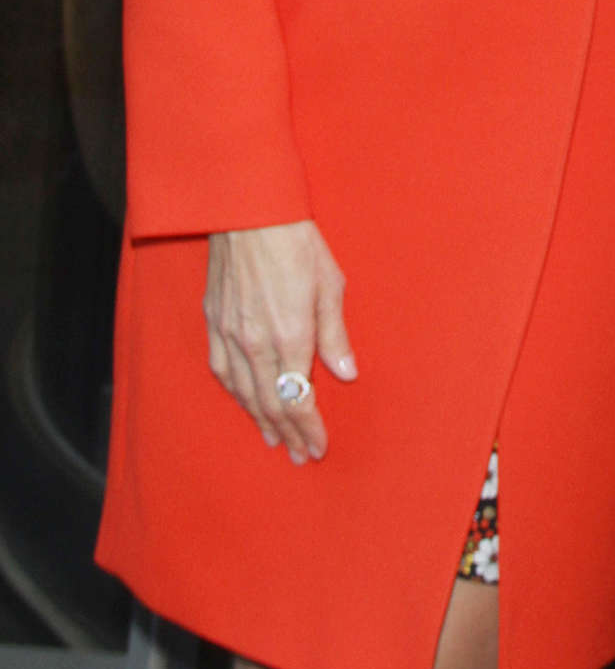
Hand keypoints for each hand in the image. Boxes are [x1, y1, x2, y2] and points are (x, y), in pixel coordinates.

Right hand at [204, 220, 356, 462]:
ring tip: (274, 440)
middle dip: (287, 433)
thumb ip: (335, 334)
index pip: (298, 399)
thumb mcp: (329, 284)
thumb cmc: (296, 242)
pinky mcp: (214, 322)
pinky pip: (223, 371)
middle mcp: (256, 343)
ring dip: (260, 420)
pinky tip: (246, 402)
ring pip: (244, 393)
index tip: (317, 447)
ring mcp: (230, 335)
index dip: (308, 427)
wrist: (248, 212)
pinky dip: (237, 394)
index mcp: (290, 335)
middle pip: (271, 404)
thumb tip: (346, 373)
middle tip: (298, 456)